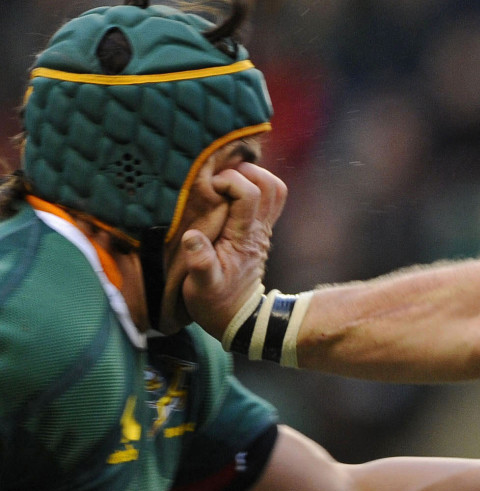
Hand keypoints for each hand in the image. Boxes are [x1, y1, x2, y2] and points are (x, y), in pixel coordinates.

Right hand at [179, 162, 287, 337]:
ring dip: (253, 177)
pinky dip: (254, 187)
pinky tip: (230, 192)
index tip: (207, 187)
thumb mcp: (201, 287)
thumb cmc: (214, 303)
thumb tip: (192, 238)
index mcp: (244, 237)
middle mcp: (259, 229)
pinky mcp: (260, 231)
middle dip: (244, 171)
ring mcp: (263, 229)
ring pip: (275, 190)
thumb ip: (200, 263)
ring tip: (225, 180)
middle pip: (270, 185)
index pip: (249, 194)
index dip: (229, 181)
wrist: (239, 319)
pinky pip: (269, 200)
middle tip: (218, 177)